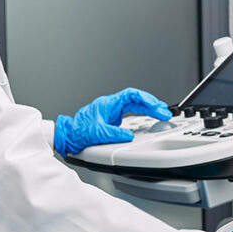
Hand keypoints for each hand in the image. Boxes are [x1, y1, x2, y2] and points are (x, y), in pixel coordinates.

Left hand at [53, 88, 171, 156]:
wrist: (68, 136)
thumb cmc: (78, 132)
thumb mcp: (97, 133)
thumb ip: (114, 134)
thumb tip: (129, 135)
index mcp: (108, 104)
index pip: (131, 95)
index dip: (145, 98)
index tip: (155, 105)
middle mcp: (112, 106)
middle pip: (136, 100)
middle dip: (151, 105)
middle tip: (164, 112)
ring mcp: (113, 112)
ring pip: (135, 105)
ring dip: (149, 109)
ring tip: (161, 113)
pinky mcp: (114, 119)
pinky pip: (131, 112)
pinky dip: (142, 114)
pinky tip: (150, 118)